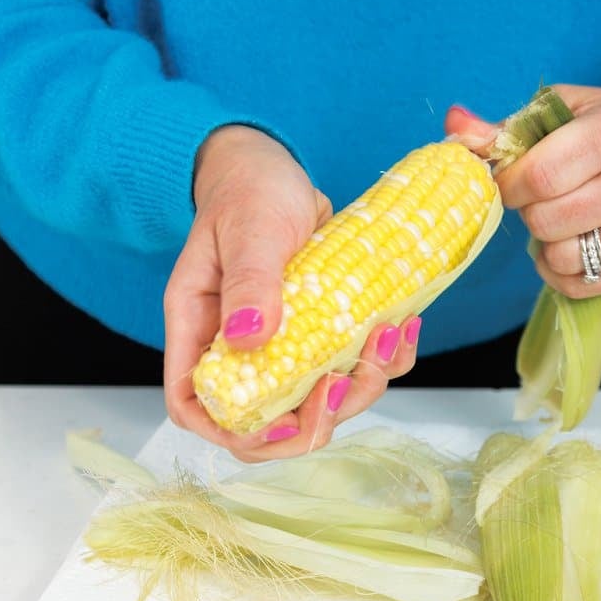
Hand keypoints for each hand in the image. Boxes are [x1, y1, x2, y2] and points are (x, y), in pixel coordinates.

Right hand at [162, 125, 420, 461]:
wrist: (276, 169)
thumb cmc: (249, 191)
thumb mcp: (249, 229)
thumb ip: (249, 281)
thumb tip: (248, 336)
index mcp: (201, 329)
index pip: (199, 406)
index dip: (236, 431)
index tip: (285, 424)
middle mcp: (240, 348)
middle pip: (267, 420)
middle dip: (312, 420)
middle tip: (345, 382)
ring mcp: (285, 345)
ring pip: (319, 401)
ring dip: (359, 387)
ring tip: (384, 338)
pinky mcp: (325, 332)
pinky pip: (356, 366)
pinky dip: (385, 358)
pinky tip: (402, 324)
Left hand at [445, 84, 600, 297]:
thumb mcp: (561, 113)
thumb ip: (505, 127)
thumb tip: (455, 125)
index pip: (543, 175)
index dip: (510, 184)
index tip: (509, 181)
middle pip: (548, 219)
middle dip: (529, 210)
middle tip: (539, 198)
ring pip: (562, 257)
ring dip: (546, 242)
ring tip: (560, 218)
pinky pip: (578, 283)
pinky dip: (561, 269)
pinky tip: (571, 242)